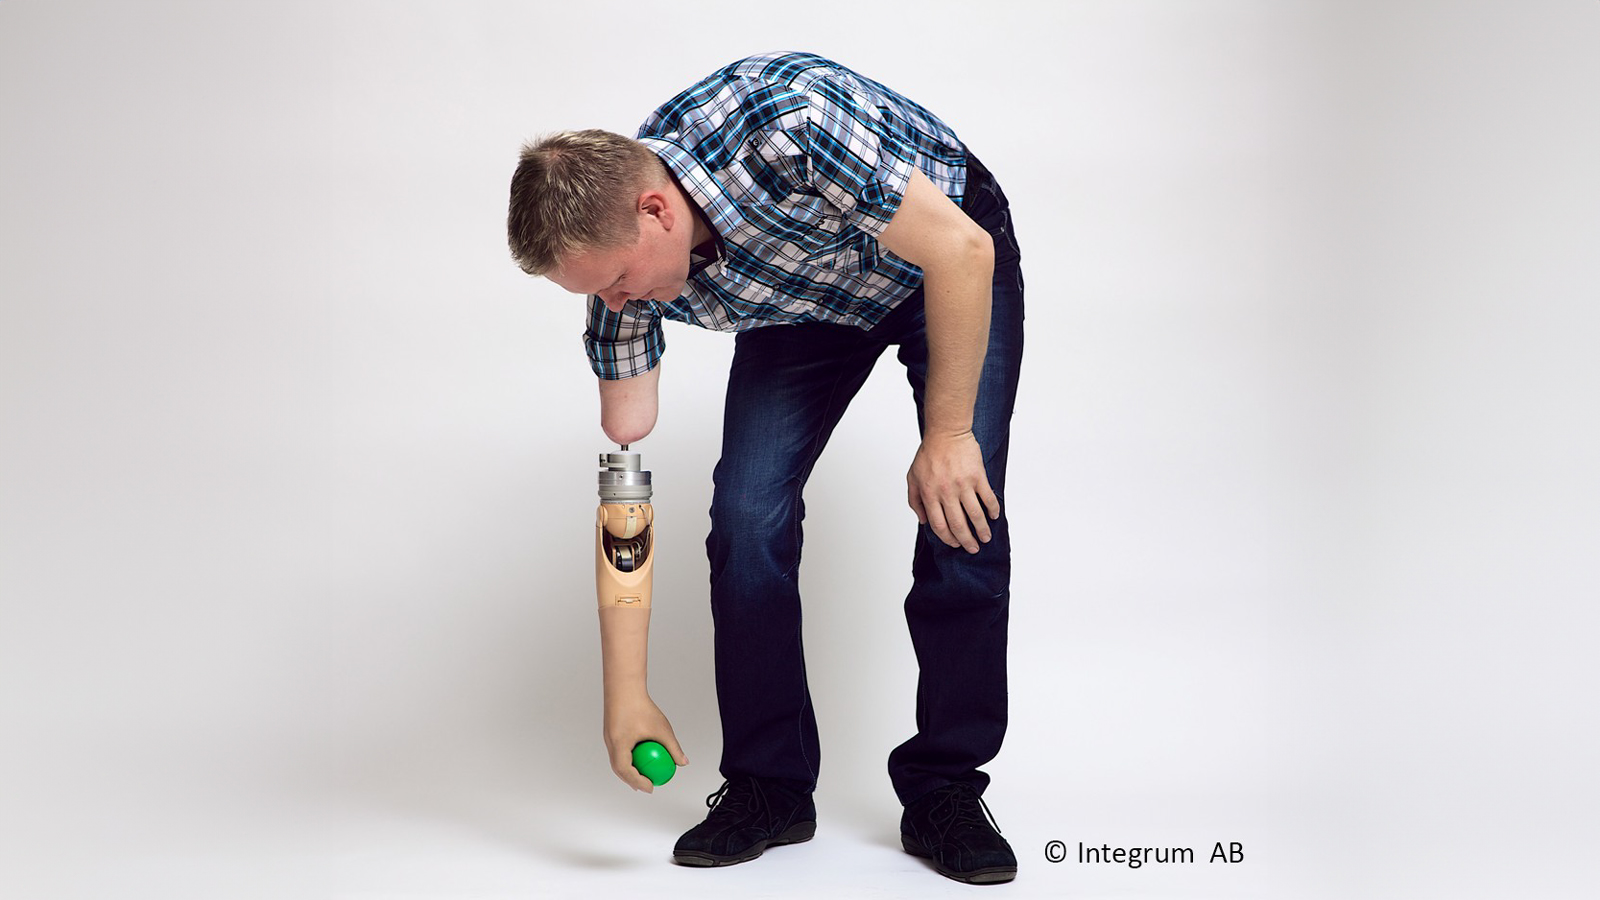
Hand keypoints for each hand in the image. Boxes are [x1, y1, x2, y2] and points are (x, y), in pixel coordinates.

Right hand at [602, 693, 687, 792]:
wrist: (624, 687)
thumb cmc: (641, 706)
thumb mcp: (661, 728)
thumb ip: (673, 747)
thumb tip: (682, 762)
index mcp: (619, 744)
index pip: (626, 771)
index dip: (638, 782)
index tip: (651, 787)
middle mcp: (611, 743)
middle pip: (619, 769)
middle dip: (632, 780)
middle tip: (647, 786)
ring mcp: (609, 737)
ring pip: (617, 760)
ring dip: (629, 770)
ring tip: (642, 776)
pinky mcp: (611, 732)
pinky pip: (618, 751)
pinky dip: (627, 758)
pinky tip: (639, 756)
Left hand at [906, 430, 999, 553]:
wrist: (946, 432)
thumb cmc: (929, 454)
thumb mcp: (912, 477)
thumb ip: (914, 500)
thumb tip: (923, 521)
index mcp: (929, 494)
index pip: (939, 525)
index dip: (948, 538)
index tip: (955, 544)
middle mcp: (946, 492)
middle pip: (958, 524)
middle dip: (967, 541)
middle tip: (973, 548)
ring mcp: (963, 484)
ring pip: (975, 515)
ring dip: (982, 530)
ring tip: (985, 538)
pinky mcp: (977, 476)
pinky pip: (988, 497)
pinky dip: (992, 509)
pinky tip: (994, 516)